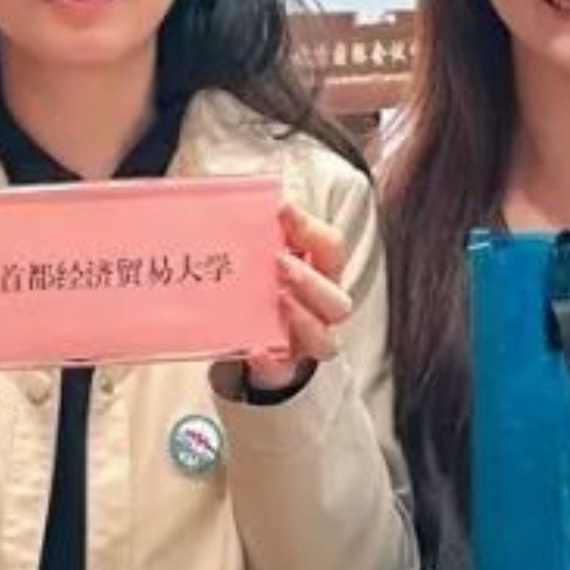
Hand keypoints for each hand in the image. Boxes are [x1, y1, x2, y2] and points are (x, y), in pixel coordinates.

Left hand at [245, 203, 354, 396]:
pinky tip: (255, 349)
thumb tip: (229, 199)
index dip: (312, 228)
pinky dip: (270, 361)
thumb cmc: (260, 288)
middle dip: (311, 280)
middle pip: (339, 300)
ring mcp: (305, 343)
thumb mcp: (261, 257)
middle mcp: (321, 311)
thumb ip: (256, 235)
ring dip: (304, 318)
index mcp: (320, 275)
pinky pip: (283, 371)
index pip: (332, 248)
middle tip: (278, 262)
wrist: (249, 341)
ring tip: (277, 301)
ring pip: (327, 341)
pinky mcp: (282, 368)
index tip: (283, 209)